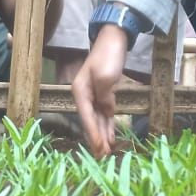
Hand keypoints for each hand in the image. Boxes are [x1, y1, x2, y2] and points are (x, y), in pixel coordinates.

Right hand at [71, 25, 127, 154]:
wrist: (115, 38)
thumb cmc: (108, 55)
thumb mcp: (105, 75)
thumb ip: (104, 96)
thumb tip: (107, 111)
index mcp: (80, 91)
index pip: (86, 117)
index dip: (93, 133)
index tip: (99, 147)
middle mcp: (85, 95)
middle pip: (91, 122)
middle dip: (97, 139)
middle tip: (102, 157)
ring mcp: (94, 95)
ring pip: (98, 120)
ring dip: (103, 135)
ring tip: (106, 152)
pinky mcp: (104, 94)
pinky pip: (105, 114)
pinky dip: (108, 126)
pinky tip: (111, 137)